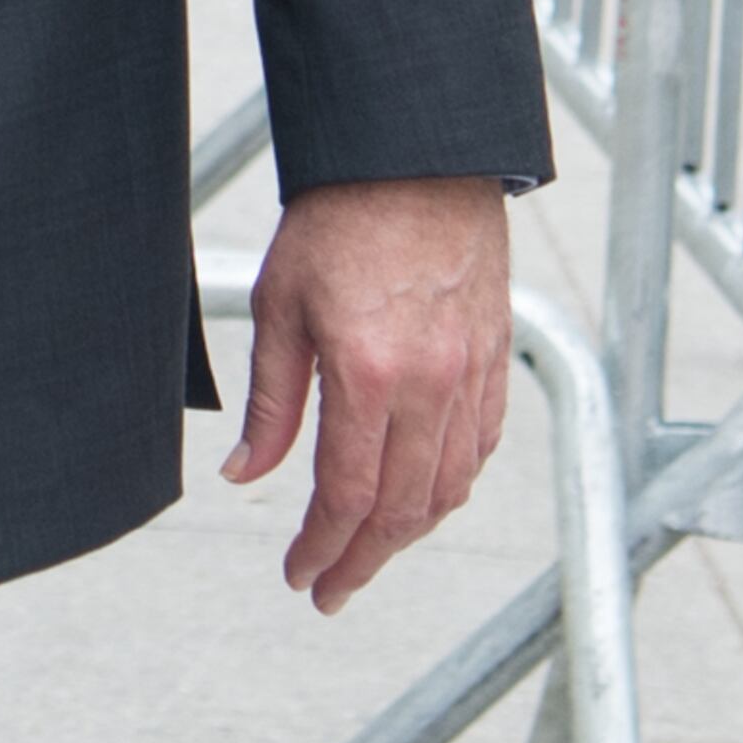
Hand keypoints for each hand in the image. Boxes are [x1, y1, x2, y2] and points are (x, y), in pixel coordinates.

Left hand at [221, 176, 511, 615]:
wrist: (417, 154)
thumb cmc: (340, 218)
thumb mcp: (280, 307)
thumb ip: (271, 402)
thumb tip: (245, 475)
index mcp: (369, 374)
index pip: (347, 495)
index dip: (321, 548)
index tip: (300, 575)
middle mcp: (430, 384)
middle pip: (402, 509)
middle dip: (362, 561)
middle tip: (330, 589)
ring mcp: (471, 373)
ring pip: (450, 486)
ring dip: (408, 533)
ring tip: (368, 551)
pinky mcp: (496, 356)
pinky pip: (482, 445)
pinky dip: (452, 484)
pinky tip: (423, 496)